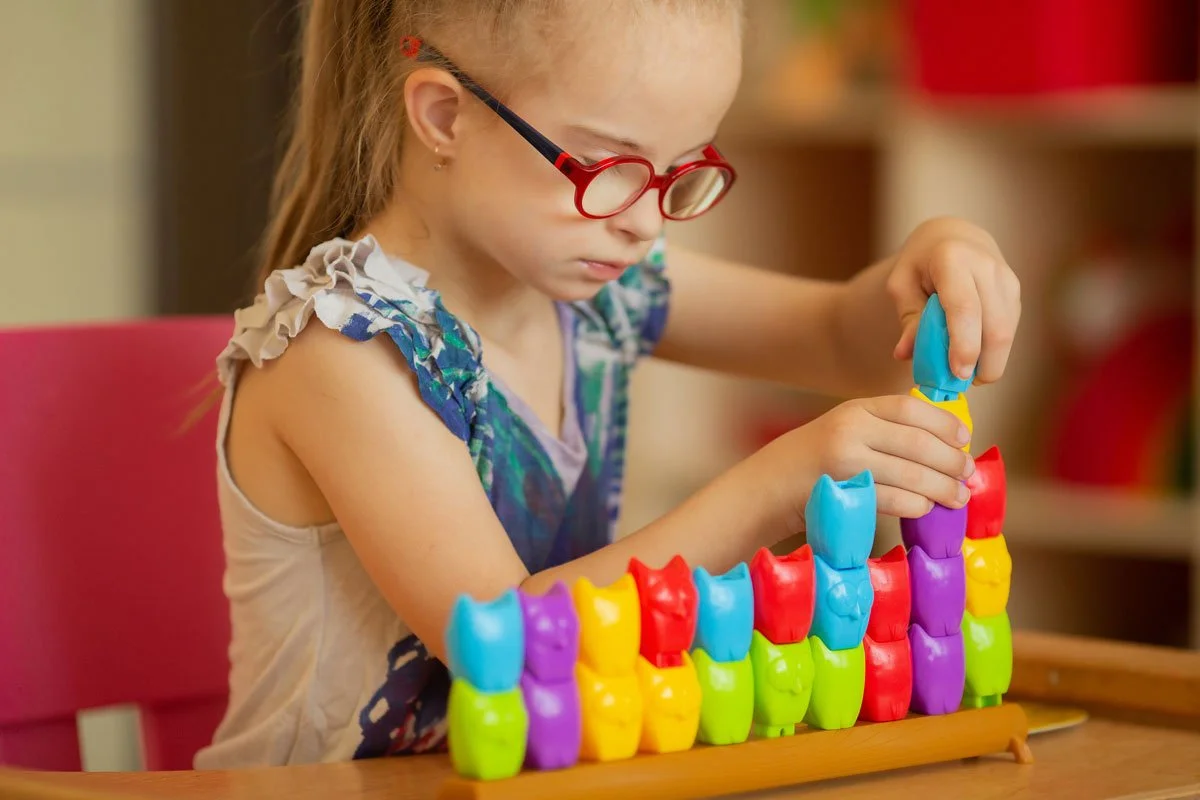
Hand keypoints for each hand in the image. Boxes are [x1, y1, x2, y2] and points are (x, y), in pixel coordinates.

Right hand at [762, 394, 973, 522]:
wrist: (767, 487)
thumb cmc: (814, 462)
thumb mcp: (845, 431)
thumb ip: (886, 431)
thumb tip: (946, 445)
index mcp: (856, 409)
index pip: (910, 408)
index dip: (944, 423)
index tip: (965, 439)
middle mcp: (851, 429)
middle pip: (918, 443)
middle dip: (951, 461)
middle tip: (968, 475)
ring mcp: (846, 461)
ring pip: (911, 473)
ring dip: (942, 488)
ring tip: (958, 497)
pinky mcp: (844, 492)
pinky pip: (894, 499)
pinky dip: (917, 505)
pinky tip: (926, 508)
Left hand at [886, 217, 1020, 385]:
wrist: (952, 238)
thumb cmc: (920, 264)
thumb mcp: (901, 284)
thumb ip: (907, 318)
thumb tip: (904, 355)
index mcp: (952, 259)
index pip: (964, 308)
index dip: (965, 345)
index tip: (958, 373)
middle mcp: (986, 266)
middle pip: (994, 326)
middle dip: (982, 363)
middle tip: (959, 383)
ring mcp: (1006, 278)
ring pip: (1007, 332)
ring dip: (990, 361)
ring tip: (964, 372)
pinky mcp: (1015, 292)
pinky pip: (1009, 330)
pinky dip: (994, 351)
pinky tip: (975, 357)